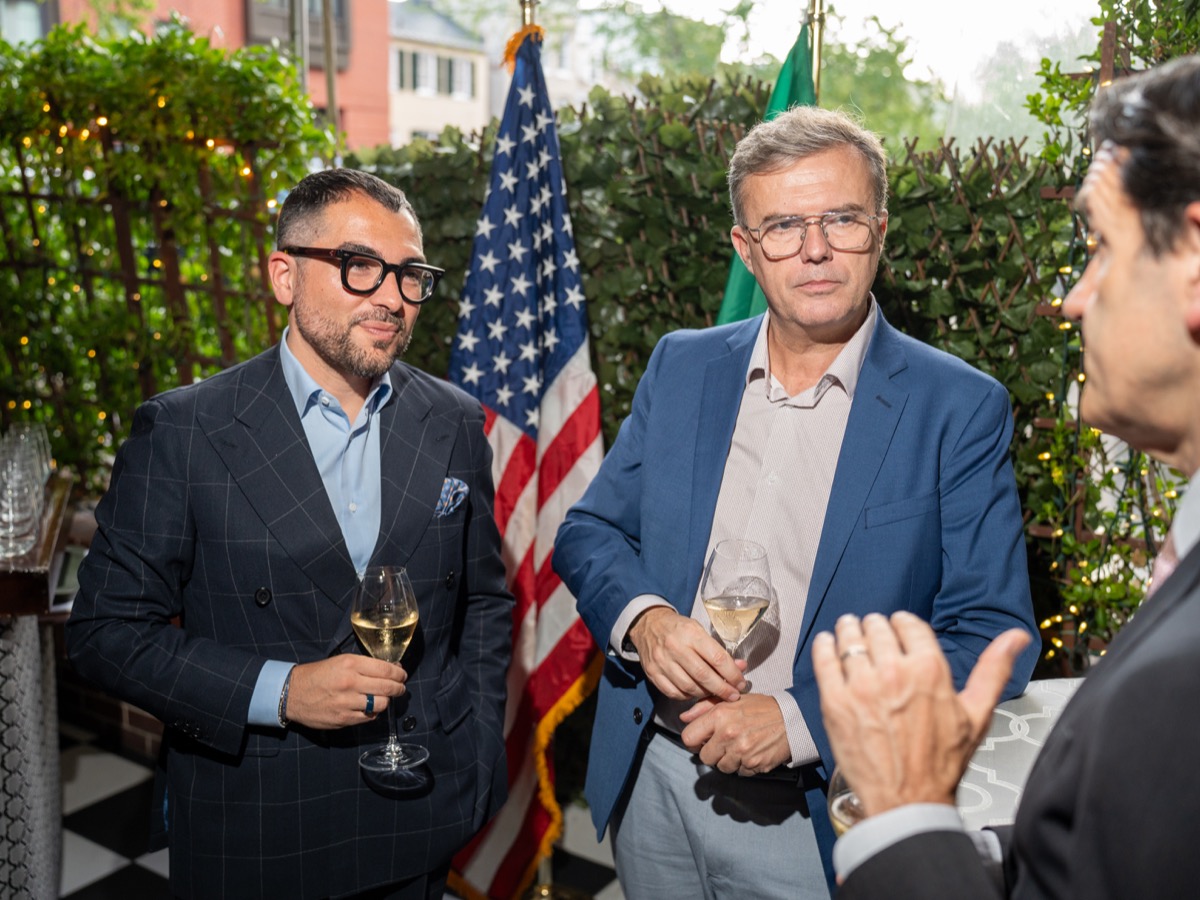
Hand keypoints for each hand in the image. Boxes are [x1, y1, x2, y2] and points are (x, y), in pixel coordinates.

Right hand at [285, 654, 406, 729]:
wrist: (292, 693)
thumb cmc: (317, 675)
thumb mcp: (340, 661)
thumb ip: (364, 665)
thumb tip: (390, 670)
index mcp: (350, 664)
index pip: (386, 670)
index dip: (399, 674)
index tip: (402, 675)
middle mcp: (350, 682)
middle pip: (387, 688)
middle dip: (399, 688)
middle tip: (400, 688)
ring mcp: (347, 702)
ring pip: (381, 704)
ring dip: (386, 701)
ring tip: (383, 698)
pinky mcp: (343, 719)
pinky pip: (368, 718)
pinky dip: (372, 713)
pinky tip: (369, 708)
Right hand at [628, 606, 747, 701]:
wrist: (648, 624)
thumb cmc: (679, 628)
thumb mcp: (699, 631)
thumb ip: (718, 651)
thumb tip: (740, 667)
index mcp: (691, 633)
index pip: (717, 658)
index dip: (732, 674)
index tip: (740, 683)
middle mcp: (675, 647)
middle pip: (704, 676)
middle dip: (722, 689)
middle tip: (733, 695)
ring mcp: (662, 662)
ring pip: (689, 687)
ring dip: (705, 694)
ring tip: (714, 693)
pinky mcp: (652, 673)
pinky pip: (674, 693)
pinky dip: (687, 696)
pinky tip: (695, 692)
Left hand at [678, 693, 789, 774]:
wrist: (792, 719)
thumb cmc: (761, 708)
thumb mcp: (732, 699)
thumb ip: (704, 707)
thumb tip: (684, 717)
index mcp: (719, 715)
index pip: (688, 738)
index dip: (693, 740)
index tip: (701, 740)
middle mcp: (728, 735)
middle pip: (704, 757)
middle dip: (712, 752)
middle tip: (724, 743)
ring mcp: (741, 752)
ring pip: (722, 767)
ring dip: (728, 760)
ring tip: (740, 746)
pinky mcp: (754, 765)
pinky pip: (740, 772)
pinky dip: (744, 766)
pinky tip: (752, 752)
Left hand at [812, 611, 1030, 816]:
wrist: (908, 801)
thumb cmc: (942, 763)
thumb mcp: (977, 713)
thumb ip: (994, 669)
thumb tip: (1016, 638)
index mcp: (930, 670)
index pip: (909, 624)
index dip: (902, 622)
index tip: (898, 626)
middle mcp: (895, 673)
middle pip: (877, 628)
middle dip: (875, 627)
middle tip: (872, 631)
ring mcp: (862, 686)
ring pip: (849, 638)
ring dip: (848, 630)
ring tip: (848, 631)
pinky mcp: (835, 701)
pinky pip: (824, 659)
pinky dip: (824, 646)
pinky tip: (827, 645)